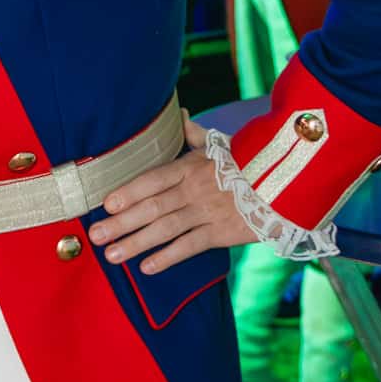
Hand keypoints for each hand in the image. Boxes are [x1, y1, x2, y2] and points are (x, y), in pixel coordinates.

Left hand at [88, 114, 255, 273]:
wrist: (285, 184)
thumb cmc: (246, 164)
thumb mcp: (219, 145)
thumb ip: (194, 134)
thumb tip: (179, 114)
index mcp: (190, 167)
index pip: (152, 179)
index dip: (128, 191)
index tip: (105, 204)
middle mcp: (194, 190)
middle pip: (152, 207)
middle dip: (121, 222)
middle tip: (95, 235)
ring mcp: (207, 212)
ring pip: (166, 229)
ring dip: (136, 242)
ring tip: (112, 254)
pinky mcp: (222, 233)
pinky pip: (190, 246)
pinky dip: (168, 257)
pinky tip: (147, 267)